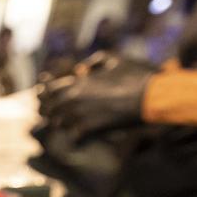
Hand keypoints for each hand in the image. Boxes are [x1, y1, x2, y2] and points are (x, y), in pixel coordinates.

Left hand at [38, 54, 155, 142]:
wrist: (151, 97)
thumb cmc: (134, 76)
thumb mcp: (114, 59)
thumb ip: (94, 61)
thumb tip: (81, 68)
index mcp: (76, 83)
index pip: (47, 91)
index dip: (45, 95)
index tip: (47, 98)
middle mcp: (73, 100)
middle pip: (48, 109)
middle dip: (50, 111)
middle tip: (54, 114)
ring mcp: (80, 116)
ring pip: (58, 124)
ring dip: (62, 124)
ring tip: (68, 124)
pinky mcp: (91, 129)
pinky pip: (73, 137)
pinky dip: (75, 136)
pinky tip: (80, 135)